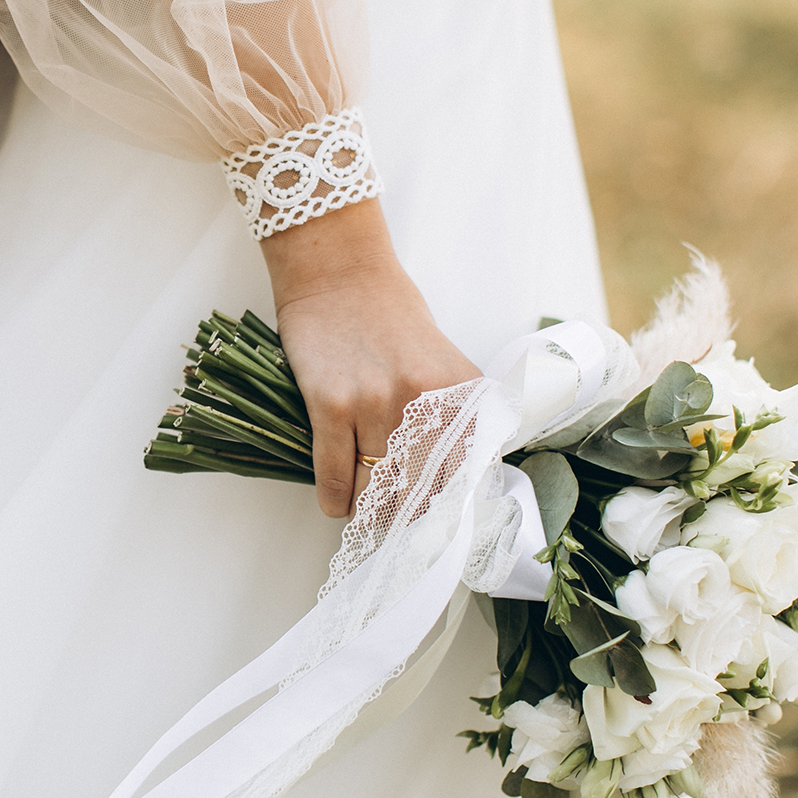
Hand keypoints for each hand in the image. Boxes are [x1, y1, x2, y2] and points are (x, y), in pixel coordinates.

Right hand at [260, 201, 478, 517]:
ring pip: (376, 486)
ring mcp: (375, 402)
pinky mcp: (330, 404)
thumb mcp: (444, 357)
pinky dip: (337, 500)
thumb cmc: (390, 312)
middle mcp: (422, 399)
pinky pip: (334, 474)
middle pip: (421, 487)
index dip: (451, 504)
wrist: (338, 270)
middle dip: (410, 516)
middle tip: (401, 526)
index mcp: (458, 388)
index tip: (441, 521)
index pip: (466, 469)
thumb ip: (456, 410)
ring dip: (371, 510)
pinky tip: (338, 504)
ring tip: (368, 514)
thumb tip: (460, 473)